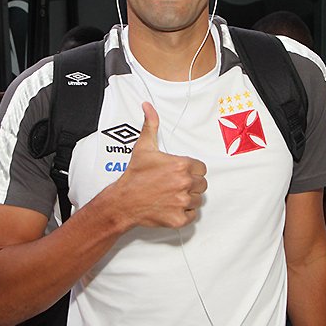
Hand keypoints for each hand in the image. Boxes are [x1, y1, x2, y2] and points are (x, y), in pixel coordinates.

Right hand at [114, 102, 207, 228]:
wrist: (123, 201)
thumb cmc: (134, 176)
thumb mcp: (143, 147)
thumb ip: (150, 125)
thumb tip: (148, 107)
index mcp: (181, 165)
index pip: (201, 168)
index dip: (192, 170)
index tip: (180, 172)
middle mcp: (184, 183)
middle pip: (202, 184)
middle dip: (190, 184)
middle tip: (175, 184)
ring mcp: (182, 202)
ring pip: (198, 199)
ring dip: (188, 198)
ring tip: (172, 195)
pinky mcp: (179, 218)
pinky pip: (192, 215)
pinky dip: (184, 213)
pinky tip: (172, 206)